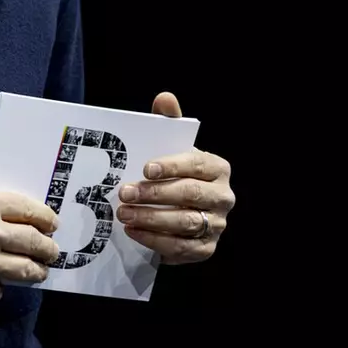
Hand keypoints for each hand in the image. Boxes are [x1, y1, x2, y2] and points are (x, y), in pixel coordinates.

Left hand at [115, 91, 234, 264]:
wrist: (182, 210)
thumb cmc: (176, 173)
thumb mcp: (173, 147)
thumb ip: (169, 123)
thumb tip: (165, 98)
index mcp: (218, 168)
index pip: (197, 165)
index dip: (172, 166)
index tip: (145, 168)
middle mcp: (223, 197)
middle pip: (189, 195)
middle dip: (154, 194)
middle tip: (124, 193)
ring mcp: (217, 225)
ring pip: (185, 223)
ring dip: (151, 219)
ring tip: (123, 214)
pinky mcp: (206, 249)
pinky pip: (181, 248)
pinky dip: (155, 241)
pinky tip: (133, 232)